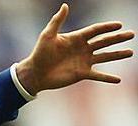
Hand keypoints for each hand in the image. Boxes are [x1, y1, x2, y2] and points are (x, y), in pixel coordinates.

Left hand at [16, 3, 133, 94]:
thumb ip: (56, 21)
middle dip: (117, 38)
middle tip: (131, 34)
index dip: (107, 27)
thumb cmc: (39, 53)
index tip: (119, 25)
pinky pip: (97, 75)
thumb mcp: (47, 35)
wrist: (35, 73)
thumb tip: (65, 5)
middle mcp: (83, 49)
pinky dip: (107, 78)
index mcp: (76, 38)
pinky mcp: (81, 74)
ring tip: (130, 52)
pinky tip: (118, 80)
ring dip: (117, 55)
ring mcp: (83, 62)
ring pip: (104, 57)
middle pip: (104, 42)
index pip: (95, 30)